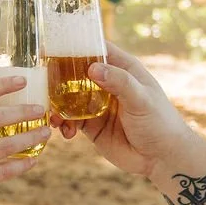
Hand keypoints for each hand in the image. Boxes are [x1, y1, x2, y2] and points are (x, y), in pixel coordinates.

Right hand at [56, 43, 198, 181]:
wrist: (163, 158)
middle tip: (43, 85)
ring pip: (69, 98)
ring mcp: (98, 105)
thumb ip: (119, 82)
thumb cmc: (160, 123)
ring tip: (53, 115)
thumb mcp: (141, 99)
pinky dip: (63, 124)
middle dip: (58, 78)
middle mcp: (108, 84)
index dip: (76, 46)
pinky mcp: (92, 126)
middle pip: (76, 73)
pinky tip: (64, 132)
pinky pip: (71, 120)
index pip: (96, 50)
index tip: (54, 48)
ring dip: (57, 103)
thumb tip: (92, 68)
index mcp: (123, 69)